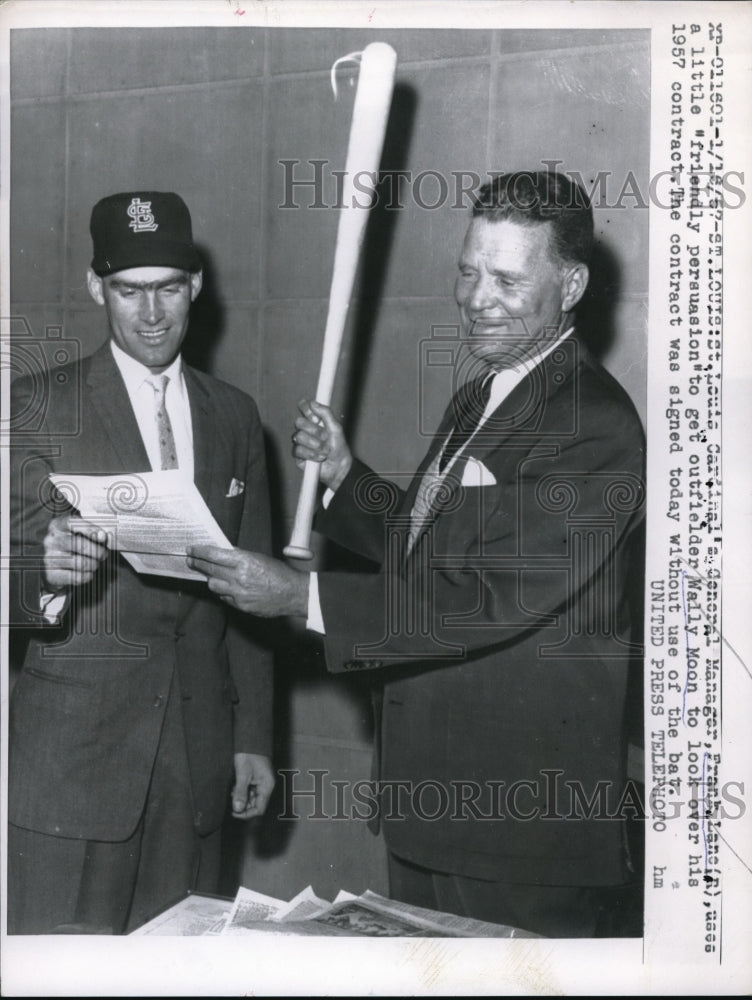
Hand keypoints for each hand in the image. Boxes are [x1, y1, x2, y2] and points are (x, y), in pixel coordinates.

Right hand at [42, 514, 108, 591]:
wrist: (57, 566)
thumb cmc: (74, 545)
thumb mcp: (82, 534)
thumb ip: (94, 533)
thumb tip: (103, 536)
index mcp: (57, 526)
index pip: (71, 522)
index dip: (90, 529)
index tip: (103, 536)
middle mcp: (50, 541)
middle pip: (79, 544)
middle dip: (98, 551)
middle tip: (103, 554)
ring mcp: (48, 558)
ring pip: (80, 563)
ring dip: (94, 564)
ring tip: (95, 563)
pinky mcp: (51, 575)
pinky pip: (77, 577)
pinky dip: (88, 576)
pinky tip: (87, 572)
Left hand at [187, 546, 309, 617]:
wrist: (293, 593)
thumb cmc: (279, 573)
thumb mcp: (259, 558)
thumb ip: (240, 556)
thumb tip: (222, 553)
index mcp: (244, 561)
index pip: (213, 555)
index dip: (199, 551)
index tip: (191, 549)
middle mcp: (238, 577)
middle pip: (209, 569)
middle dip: (198, 563)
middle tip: (190, 560)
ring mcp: (238, 593)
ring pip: (213, 585)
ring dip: (210, 579)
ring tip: (209, 575)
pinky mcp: (240, 605)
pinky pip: (224, 597)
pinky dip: (223, 591)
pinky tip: (226, 587)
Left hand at [232, 753, 274, 818]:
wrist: (250, 738)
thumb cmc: (249, 753)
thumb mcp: (243, 774)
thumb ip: (241, 792)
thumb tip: (237, 809)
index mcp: (267, 786)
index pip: (259, 809)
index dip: (246, 813)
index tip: (234, 811)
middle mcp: (267, 786)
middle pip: (256, 804)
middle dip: (243, 804)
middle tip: (233, 797)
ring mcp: (262, 782)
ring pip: (252, 798)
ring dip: (242, 798)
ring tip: (234, 789)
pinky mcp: (258, 778)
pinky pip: (251, 790)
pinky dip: (243, 791)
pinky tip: (236, 786)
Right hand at [292, 399, 351, 491]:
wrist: (339, 466)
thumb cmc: (338, 446)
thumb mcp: (336, 428)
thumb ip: (326, 413)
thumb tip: (313, 403)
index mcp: (314, 420)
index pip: (304, 407)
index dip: (308, 410)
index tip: (318, 419)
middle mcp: (305, 429)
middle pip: (299, 422)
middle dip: (315, 431)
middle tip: (325, 438)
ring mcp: (300, 441)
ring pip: (299, 436)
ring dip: (315, 444)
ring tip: (325, 450)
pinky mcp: (298, 454)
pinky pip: (298, 450)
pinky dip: (311, 454)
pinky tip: (319, 457)